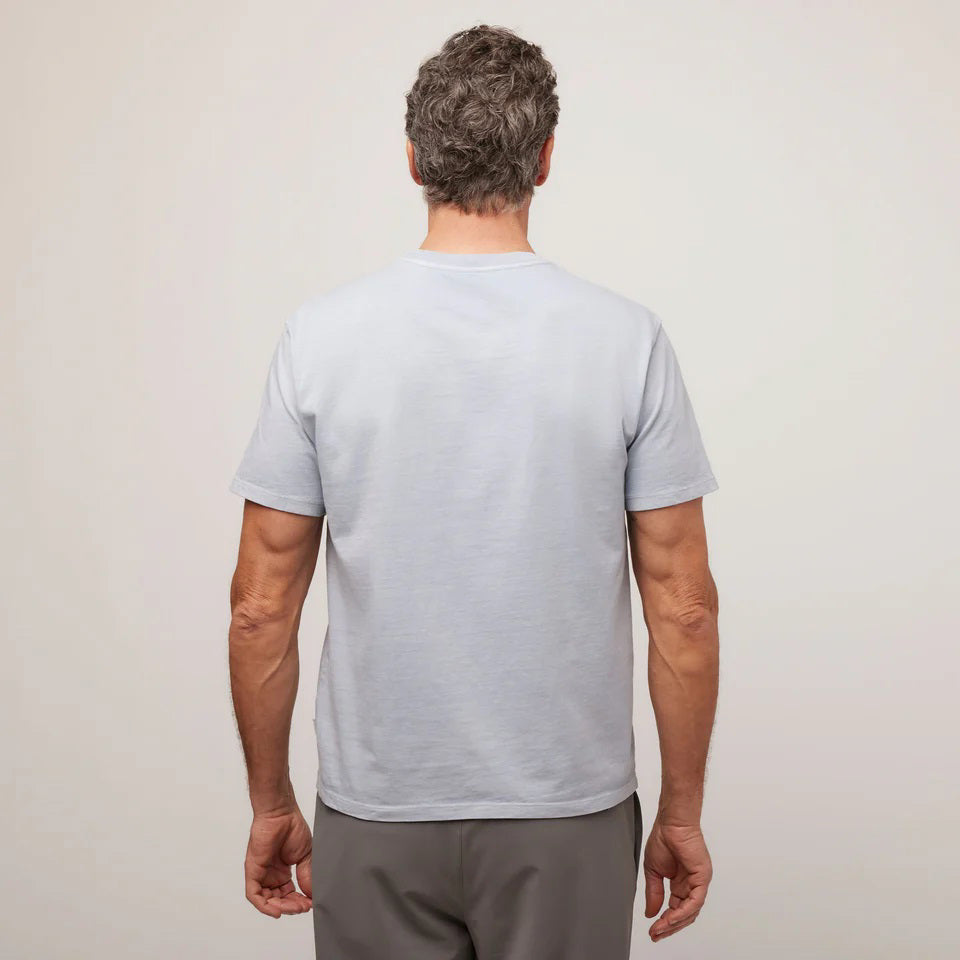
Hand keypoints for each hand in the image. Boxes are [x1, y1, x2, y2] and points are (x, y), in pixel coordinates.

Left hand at [244, 806, 312, 917]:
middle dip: (292, 907)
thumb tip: (311, 895)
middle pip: (279, 900)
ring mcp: (261, 874)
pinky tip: (278, 910)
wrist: (281, 814)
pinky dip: (264, 906)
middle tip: (304, 907)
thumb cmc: (292, 828)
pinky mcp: (252, 871)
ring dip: (281, 907)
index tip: (311, 903)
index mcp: (282, 872)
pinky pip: (255, 895)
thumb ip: (307, 876)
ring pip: (267, 901)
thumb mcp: (306, 856)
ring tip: (296, 907)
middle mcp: (270, 875)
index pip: (289, 895)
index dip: (300, 902)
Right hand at [643, 816, 712, 941]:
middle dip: (669, 927)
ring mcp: (698, 882)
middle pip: (684, 915)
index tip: (653, 930)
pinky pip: (695, 901)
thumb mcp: (653, 871)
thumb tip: (650, 913)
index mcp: (680, 883)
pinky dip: (683, 912)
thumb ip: (654, 893)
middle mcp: (691, 885)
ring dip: (674, 922)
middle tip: (656, 934)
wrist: (671, 822)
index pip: (675, 909)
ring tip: (660, 928)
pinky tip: (670, 917)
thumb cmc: (664, 838)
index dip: (664, 922)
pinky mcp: (702, 878)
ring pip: (690, 911)